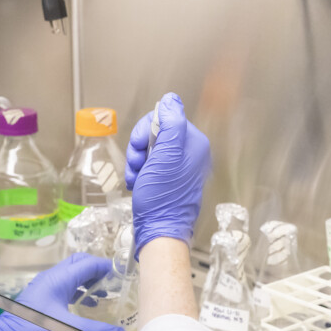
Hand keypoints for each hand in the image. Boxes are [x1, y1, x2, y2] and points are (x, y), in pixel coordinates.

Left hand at [0, 253, 127, 330]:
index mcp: (59, 279)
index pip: (89, 264)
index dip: (107, 267)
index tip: (124, 276)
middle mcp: (52, 278)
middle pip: (78, 263)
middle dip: (97, 270)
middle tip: (113, 284)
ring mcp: (44, 288)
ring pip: (71, 275)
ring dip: (87, 282)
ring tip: (103, 297)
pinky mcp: (40, 299)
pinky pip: (64, 287)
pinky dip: (77, 292)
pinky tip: (85, 307)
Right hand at [125, 92, 210, 258]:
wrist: (159, 231)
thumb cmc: (162, 197)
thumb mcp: (166, 155)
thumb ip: (171, 123)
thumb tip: (170, 99)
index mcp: (193, 143)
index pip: (165, 118)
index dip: (146, 131)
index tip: (140, 147)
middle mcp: (189, 153)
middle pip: (155, 133)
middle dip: (139, 148)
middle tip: (138, 164)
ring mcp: (179, 167)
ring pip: (148, 150)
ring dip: (136, 162)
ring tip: (138, 178)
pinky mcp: (168, 179)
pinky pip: (149, 165)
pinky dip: (139, 173)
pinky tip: (139, 184)